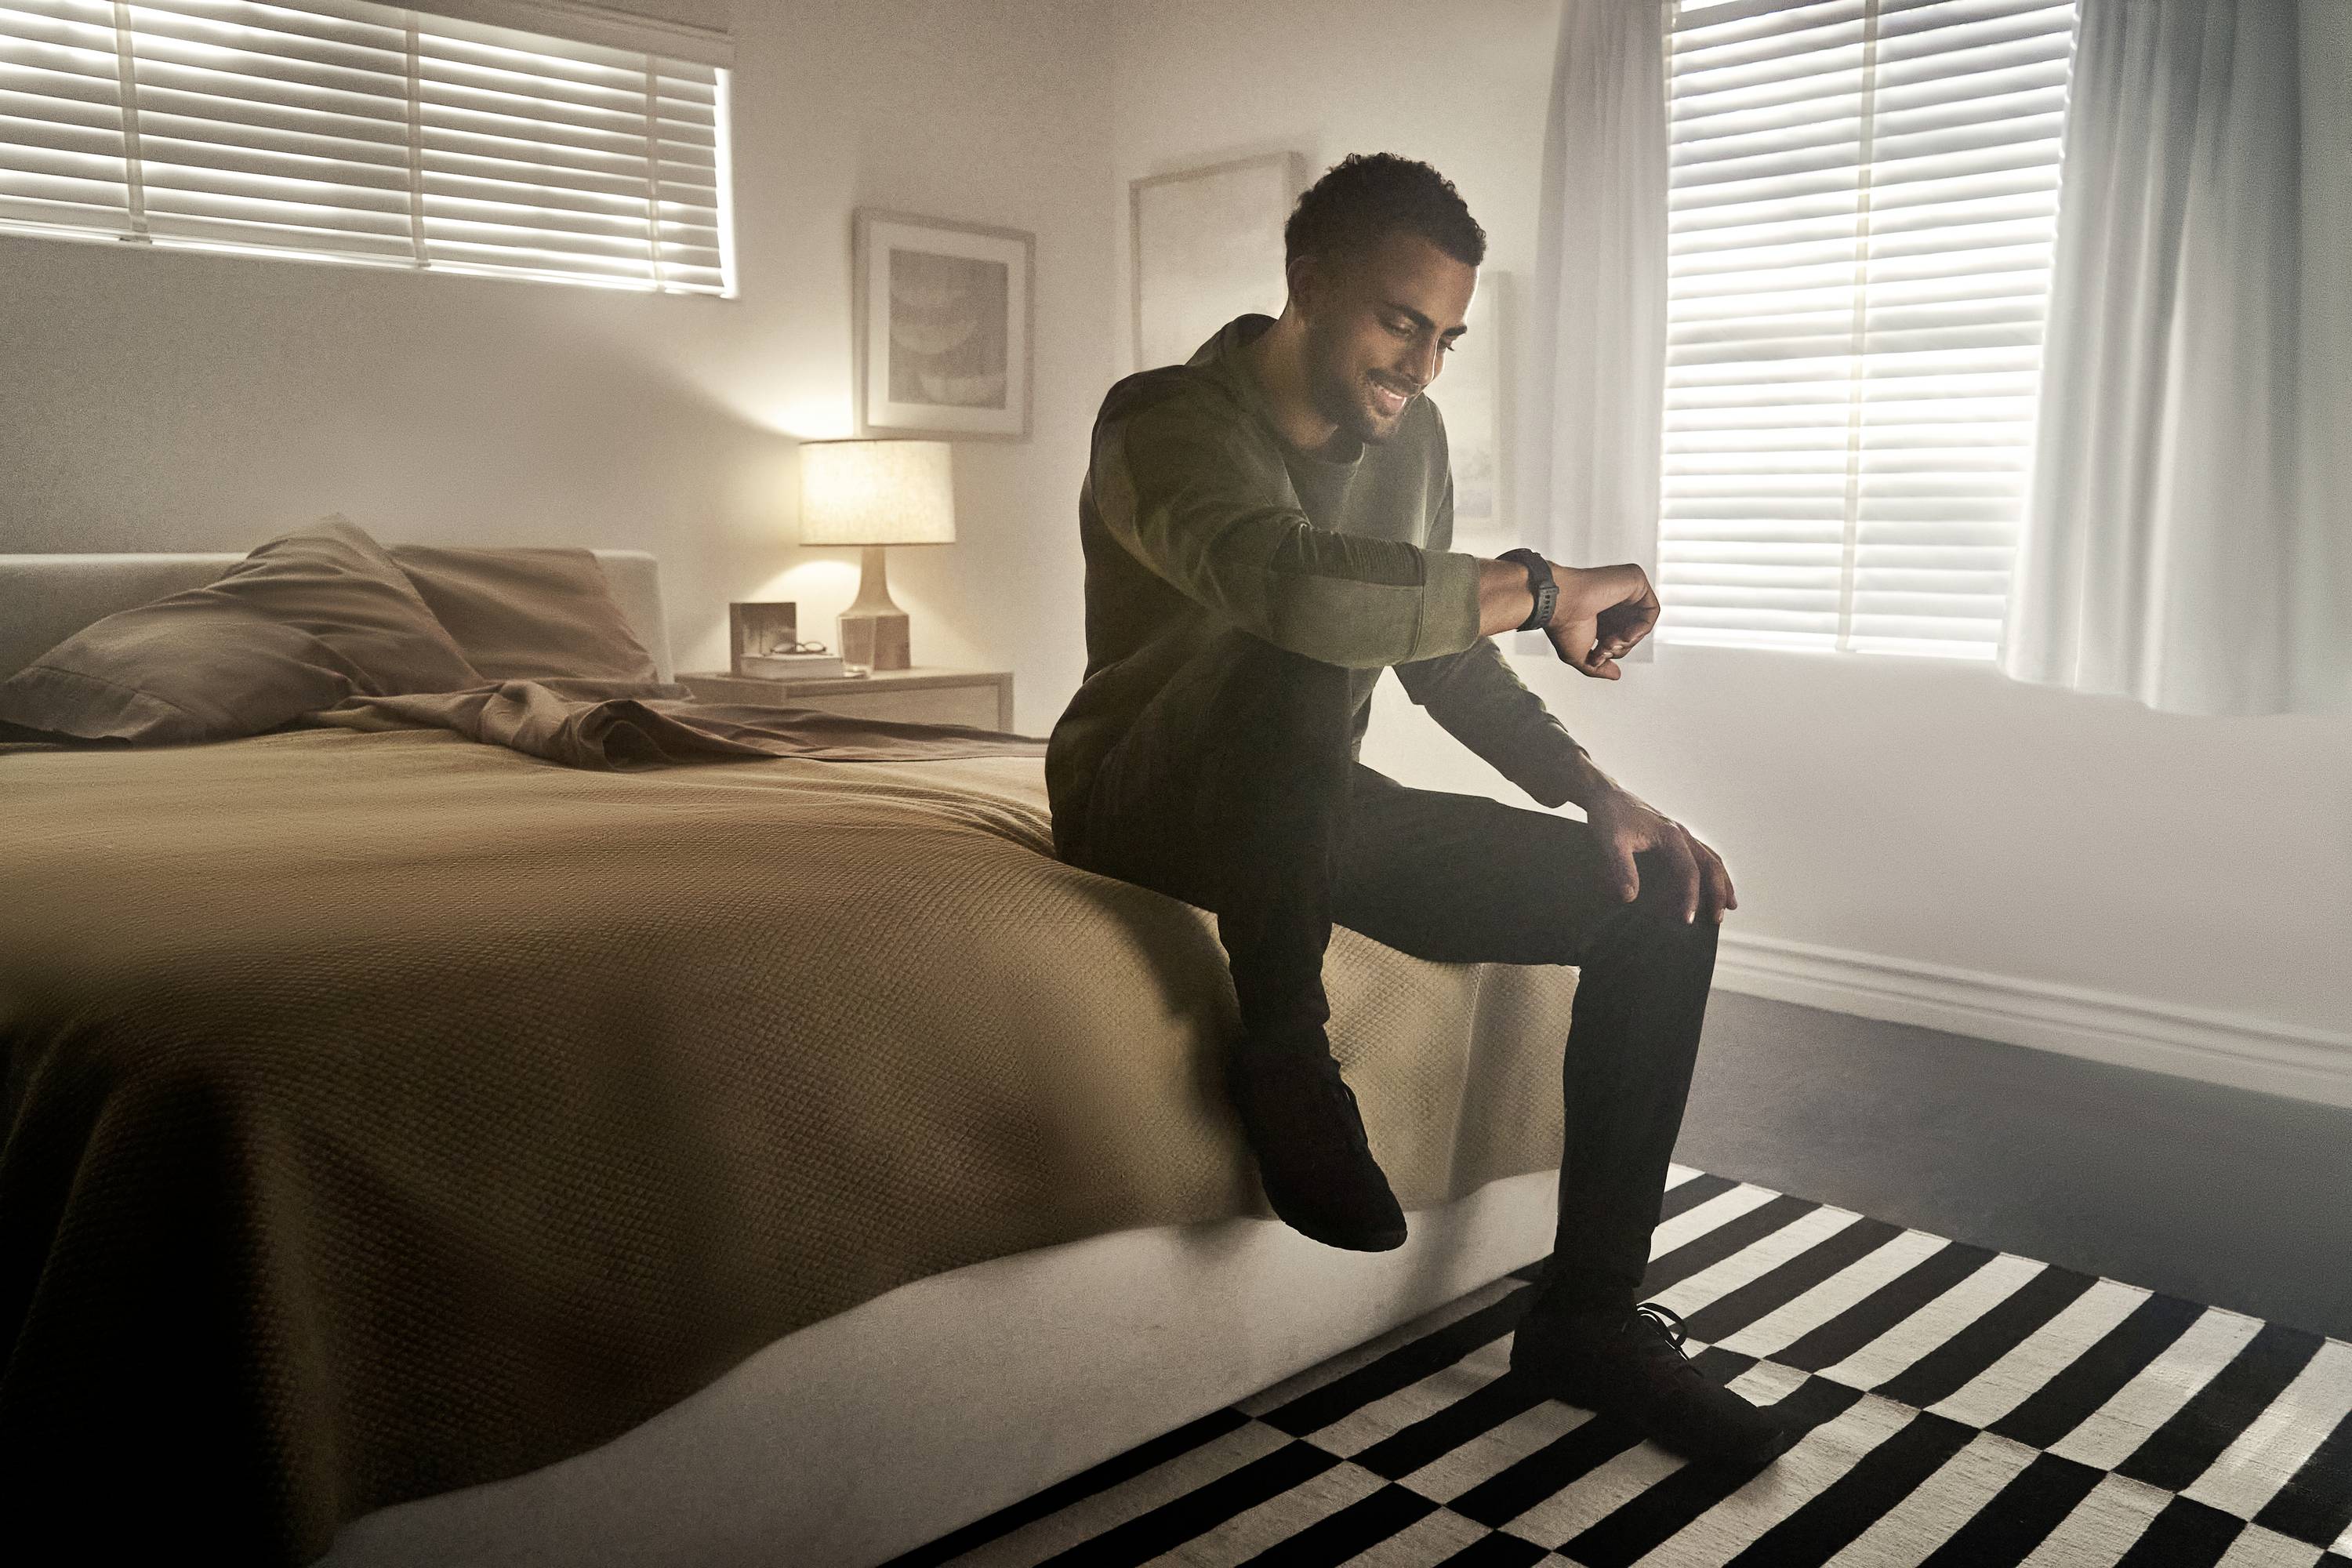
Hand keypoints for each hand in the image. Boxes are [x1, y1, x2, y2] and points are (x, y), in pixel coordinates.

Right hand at [1544, 563, 1659, 678]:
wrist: (1557, 605)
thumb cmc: (1562, 625)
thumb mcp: (1579, 655)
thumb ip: (1597, 667)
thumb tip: (1616, 675)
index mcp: (1600, 615)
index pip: (1620, 637)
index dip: (1613, 651)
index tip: (1597, 653)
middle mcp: (1613, 601)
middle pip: (1634, 631)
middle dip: (1621, 647)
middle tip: (1604, 646)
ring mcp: (1624, 589)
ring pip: (1644, 622)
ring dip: (1630, 641)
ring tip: (1612, 641)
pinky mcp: (1634, 580)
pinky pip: (1652, 610)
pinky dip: (1643, 628)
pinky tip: (1626, 634)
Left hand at [1584, 787, 1736, 923]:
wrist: (1605, 795)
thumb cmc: (1608, 816)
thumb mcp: (1611, 841)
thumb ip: (1621, 868)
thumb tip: (1630, 897)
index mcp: (1671, 835)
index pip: (1689, 871)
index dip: (1690, 897)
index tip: (1687, 920)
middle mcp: (1681, 833)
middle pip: (1711, 864)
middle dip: (1718, 892)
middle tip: (1719, 918)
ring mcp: (1680, 833)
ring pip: (1710, 858)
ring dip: (1721, 882)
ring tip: (1728, 905)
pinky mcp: (1673, 835)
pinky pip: (1700, 855)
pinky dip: (1709, 871)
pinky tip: (1707, 883)